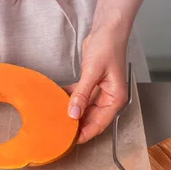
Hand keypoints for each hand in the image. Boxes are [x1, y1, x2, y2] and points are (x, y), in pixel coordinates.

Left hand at [66, 29, 127, 143]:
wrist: (107, 29)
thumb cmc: (107, 47)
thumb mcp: (93, 72)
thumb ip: (82, 94)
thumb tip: (73, 114)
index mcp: (115, 99)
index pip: (100, 123)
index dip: (85, 133)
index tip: (71, 141)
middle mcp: (108, 98)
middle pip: (91, 119)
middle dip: (76, 125)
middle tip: (59, 132)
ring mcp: (99, 92)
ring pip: (84, 109)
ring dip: (71, 113)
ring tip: (55, 120)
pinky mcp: (90, 84)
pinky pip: (79, 97)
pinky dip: (69, 99)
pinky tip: (57, 101)